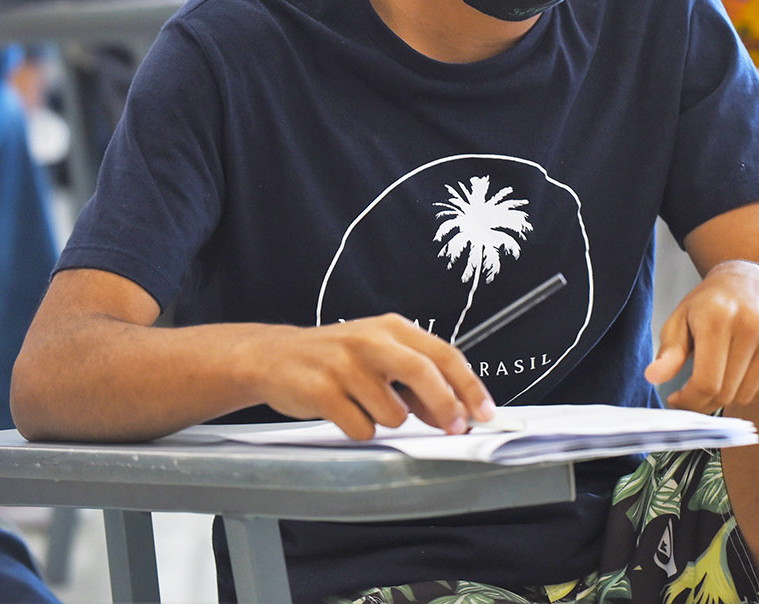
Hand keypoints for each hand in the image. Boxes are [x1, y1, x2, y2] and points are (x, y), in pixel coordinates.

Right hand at [244, 313, 494, 440]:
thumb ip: (417, 381)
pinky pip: (361, 428)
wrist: (273, 356)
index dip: (469, 386)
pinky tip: (344, 412)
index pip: (444, 354)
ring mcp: (344, 364)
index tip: (484, 412)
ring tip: (366, 406)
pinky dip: (361, 430)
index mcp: (392, 328)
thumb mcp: (380, 356)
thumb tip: (453, 412)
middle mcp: (370, 340)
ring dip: (389, 421)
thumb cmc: (334, 358)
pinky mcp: (321, 390)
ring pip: (392, 412)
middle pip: (423, 374)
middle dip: (446, 407)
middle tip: (454, 428)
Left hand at [645, 261, 758, 412]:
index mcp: (718, 316)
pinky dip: (754, 390)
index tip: (678, 400)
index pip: (706, 383)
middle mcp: (753, 322)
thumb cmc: (711, 303)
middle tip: (698, 389)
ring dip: (731, 396)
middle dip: (707, 401)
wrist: (753, 279)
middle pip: (728, 393)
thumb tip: (654, 377)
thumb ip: (669, 352)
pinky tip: (744, 370)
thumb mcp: (681, 320)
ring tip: (722, 374)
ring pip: (750, 396)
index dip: (689, 402)